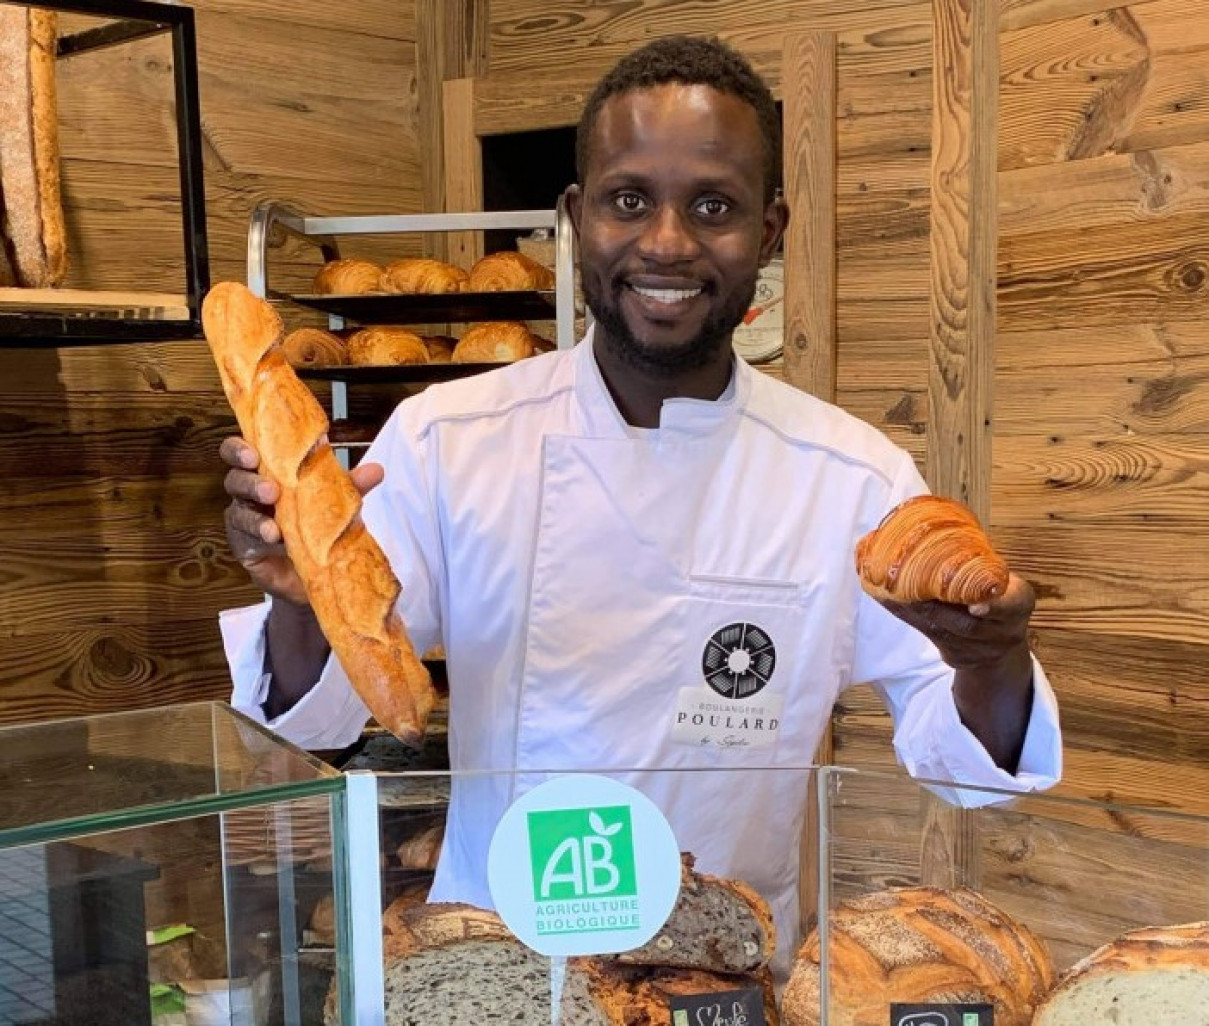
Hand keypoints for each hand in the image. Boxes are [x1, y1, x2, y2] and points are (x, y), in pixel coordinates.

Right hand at [220, 436, 384, 605]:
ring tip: (274, 527)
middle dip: (249, 482)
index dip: (239, 449)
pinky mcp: (245, 546)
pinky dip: (262, 539)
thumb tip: (377, 470)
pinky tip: (276, 541)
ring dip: (256, 517)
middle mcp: (249, 493)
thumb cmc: (317, 524)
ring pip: (238, 512)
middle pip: (234, 479)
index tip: (254, 453)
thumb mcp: (336, 502)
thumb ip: (351, 486)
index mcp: (267, 472)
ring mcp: (244, 520)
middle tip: (271, 490)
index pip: (241, 453)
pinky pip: (247, 540)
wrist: (315, 570)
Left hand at [876, 572, 1034, 670]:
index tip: (977, 606)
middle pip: (967, 624)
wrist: (1000, 650)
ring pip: (941, 630)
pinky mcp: (955, 655)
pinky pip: (926, 634)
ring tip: (888, 587)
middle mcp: (1002, 631)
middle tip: (909, 584)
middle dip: (935, 605)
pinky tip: (885, 597)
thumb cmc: (996, 598)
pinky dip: (904, 614)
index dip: (996, 606)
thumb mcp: (1002, 581)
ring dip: (911, 608)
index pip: (1012, 605)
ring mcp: (978, 648)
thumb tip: (936, 527)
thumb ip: (981, 565)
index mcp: (1019, 605)